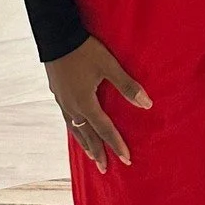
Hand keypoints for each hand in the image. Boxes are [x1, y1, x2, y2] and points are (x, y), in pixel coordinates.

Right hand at [45, 35, 151, 174]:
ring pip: (75, 129)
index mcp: (86, 103)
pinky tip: (76, 127)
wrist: (56, 36)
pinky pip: (67, 119)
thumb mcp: (109, 65)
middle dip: (98, 152)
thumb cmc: (85, 50)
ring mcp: (62, 101)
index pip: (105, 130)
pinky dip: (75, 129)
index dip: (117, 145)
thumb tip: (147, 104)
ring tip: (91, 155)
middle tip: (105, 169)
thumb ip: (127, 85)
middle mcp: (72, 107)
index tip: (126, 160)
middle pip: (87, 136)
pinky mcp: (57, 93)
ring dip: (85, 144)